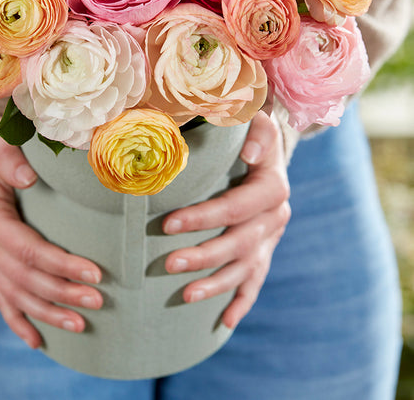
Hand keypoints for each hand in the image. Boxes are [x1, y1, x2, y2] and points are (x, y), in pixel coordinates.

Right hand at [0, 114, 102, 347]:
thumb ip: (9, 159)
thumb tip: (28, 178)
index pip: (28, 250)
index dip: (61, 265)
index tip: (94, 272)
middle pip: (26, 279)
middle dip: (63, 293)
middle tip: (98, 300)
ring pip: (17, 295)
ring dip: (48, 313)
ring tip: (81, 325)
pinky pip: (3, 298)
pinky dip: (19, 321)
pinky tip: (37, 341)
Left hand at [162, 111, 290, 328]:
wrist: (267, 147)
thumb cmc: (250, 132)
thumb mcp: (255, 122)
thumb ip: (254, 131)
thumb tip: (249, 152)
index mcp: (273, 187)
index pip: (236, 207)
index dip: (203, 218)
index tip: (168, 224)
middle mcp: (276, 217)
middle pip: (238, 244)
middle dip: (203, 256)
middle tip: (167, 264)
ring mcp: (271, 238)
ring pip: (245, 269)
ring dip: (215, 283)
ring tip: (183, 295)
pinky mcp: (265, 252)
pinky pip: (255, 282)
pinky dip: (241, 302)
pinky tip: (222, 322)